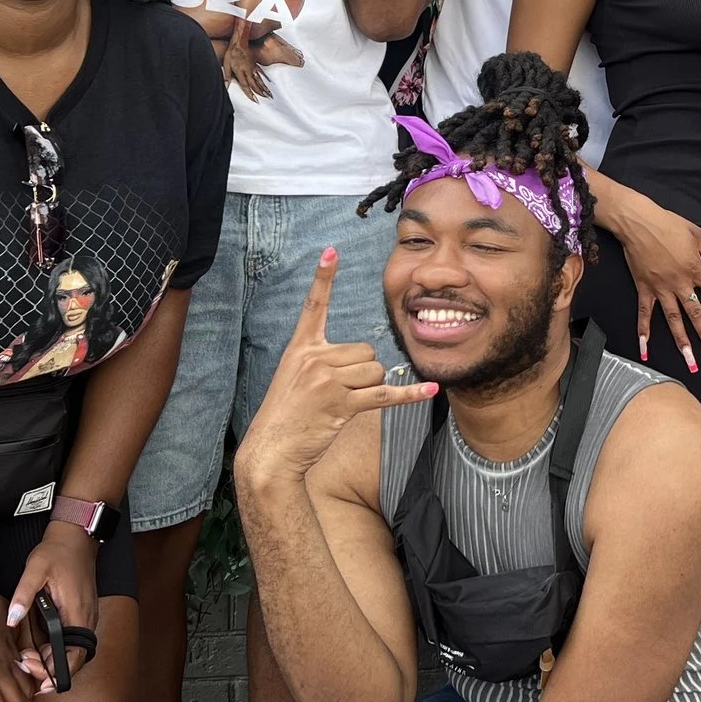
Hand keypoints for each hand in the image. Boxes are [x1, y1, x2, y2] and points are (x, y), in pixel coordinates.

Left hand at [7, 526, 99, 693]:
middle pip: (75, 659)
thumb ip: (22, 596)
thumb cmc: (57, 553)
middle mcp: (86, 620)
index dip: (58, 672)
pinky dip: (57, 651)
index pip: (74, 655)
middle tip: (26, 668)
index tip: (39, 680)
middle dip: (51, 671)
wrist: (76, 538)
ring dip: (53, 661)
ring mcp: (86, 618)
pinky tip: (38, 649)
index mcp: (77, 613)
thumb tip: (11, 620)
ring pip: (73, 652)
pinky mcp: (81, 615)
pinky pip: (72, 642)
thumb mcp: (35, 570)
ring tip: (28, 661)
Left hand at [223, 33, 271, 101]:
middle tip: (267, 99)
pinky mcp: (255, 64)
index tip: (255, 100)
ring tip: (269, 94)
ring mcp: (253, 67)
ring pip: (259, 79)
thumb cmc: (232, 53)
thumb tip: (226, 86)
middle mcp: (248, 71)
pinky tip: (268, 82)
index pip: (246, 86)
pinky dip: (264, 79)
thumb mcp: (226, 64)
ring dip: (264, 87)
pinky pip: (260, 73)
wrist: (239, 42)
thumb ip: (227, 76)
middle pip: (255, 84)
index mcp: (241, 72)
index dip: (250, 94)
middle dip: (261, 92)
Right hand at [237, 247, 436, 486]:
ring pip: (375, 372)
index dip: (324, 278)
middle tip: (338, 393)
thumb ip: (322, 361)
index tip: (331, 252)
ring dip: (369, 390)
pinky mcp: (341, 404)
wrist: (271, 449)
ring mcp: (327, 381)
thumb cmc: (286, 415)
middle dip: (362, 372)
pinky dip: (409, 395)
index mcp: (300, 348)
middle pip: (364, 351)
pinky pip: (384, 395)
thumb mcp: (294, 378)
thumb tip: (367, 361)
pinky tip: (430, 391)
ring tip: (342, 404)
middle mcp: (314, 358)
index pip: (313, 306)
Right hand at [603, 186, 700, 374]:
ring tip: (690, 363)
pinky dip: (644, 331)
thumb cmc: (669, 224)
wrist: (638, 222)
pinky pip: (644, 314)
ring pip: (674, 320)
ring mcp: (661, 289)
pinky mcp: (644, 289)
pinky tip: (645, 349)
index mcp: (696, 270)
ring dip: (682, 343)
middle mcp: (680, 284)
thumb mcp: (697, 235)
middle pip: (697, 315)